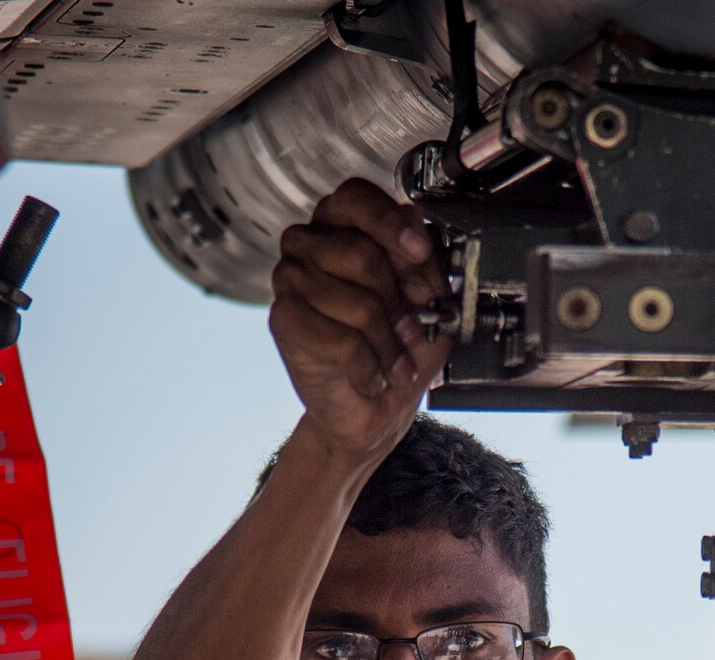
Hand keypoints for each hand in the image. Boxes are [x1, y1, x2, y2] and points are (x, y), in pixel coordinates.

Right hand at [269, 179, 452, 462]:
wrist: (376, 406)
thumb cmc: (401, 347)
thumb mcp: (431, 302)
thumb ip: (425, 263)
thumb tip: (418, 225)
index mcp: (346, 225)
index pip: (357, 198)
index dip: (390, 223)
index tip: (420, 252)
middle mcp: (311, 243)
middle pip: (361, 253)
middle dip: (400, 302)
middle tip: (414, 330)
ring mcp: (290, 277)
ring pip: (355, 301)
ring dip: (389, 343)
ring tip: (395, 361)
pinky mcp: (283, 318)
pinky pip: (339, 338)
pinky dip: (368, 366)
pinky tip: (372, 375)